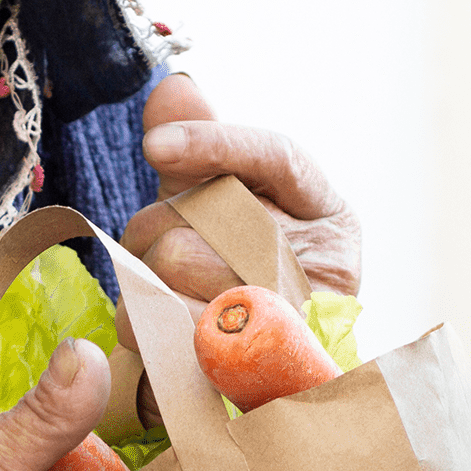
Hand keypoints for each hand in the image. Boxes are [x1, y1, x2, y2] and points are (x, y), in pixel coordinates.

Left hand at [117, 77, 363, 426]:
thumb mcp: (227, 205)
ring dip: (143, 285)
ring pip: (180, 273)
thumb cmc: (240, 281)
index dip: (214, 143)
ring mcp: (295, 329)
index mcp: (327, 216)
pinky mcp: (252, 379)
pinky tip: (153, 335)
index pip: (276, 157)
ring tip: (155, 298)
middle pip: (211, 219)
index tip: (154, 145)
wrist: (256, 383)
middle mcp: (327, 268)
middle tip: (151, 249)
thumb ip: (204, 148)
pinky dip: (150, 331)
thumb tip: (175, 88)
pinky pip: (170, 336)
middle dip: (158, 229)